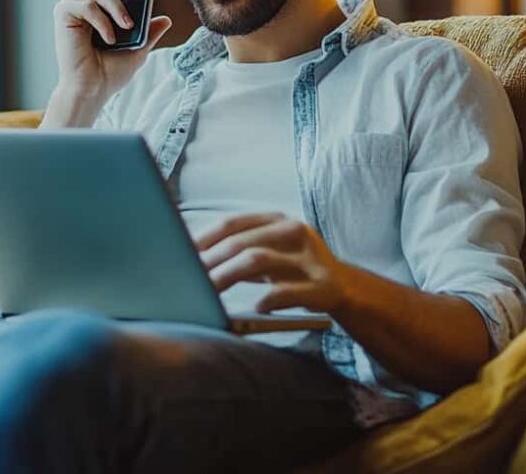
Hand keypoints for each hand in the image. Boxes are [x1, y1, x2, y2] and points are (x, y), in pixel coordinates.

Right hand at [52, 0, 171, 103]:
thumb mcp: (138, 48)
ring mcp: (71, 4)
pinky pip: (87, 4)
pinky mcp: (63, 13)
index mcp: (99, 4)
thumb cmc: (110, 71)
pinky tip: (109, 38)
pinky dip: (102, 21)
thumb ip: (149, 31)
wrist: (92, 90)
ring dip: (117, 7)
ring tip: (126, 26)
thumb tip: (165, 19)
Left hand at [195, 213, 351, 314]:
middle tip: (189, 279)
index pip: (232, 223)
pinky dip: (269, 298)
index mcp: (276, 219)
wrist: (345, 288)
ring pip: (260, 260)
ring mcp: (310, 258)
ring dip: (229, 276)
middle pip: (242, 242)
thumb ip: (239, 249)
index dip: (204, 238)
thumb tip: (190, 256)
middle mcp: (294, 231)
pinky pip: (290, 292)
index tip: (180, 254)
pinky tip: (255, 306)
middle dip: (211, 261)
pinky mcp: (323, 286)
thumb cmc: (293, 268)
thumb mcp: (270, 250)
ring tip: (210, 291)